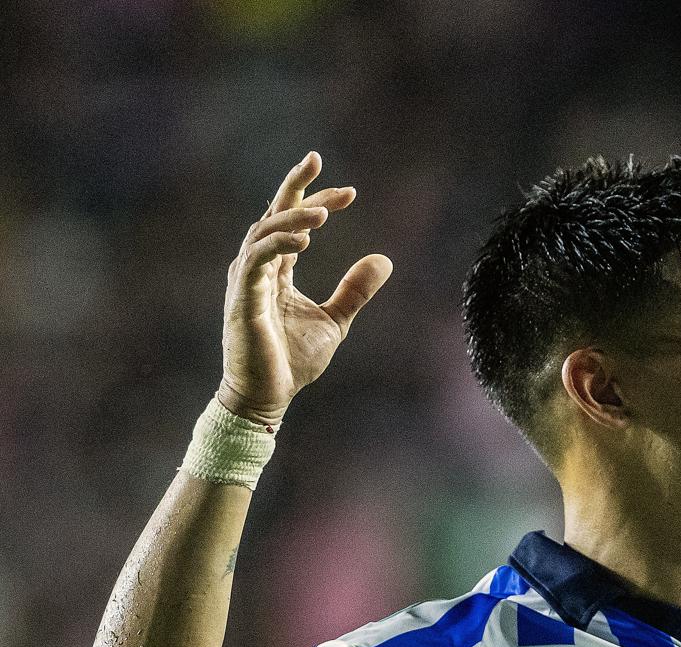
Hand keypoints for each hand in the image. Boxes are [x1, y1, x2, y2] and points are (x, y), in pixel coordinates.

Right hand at [218, 152, 392, 427]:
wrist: (269, 396)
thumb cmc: (293, 361)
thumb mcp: (336, 321)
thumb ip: (355, 290)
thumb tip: (384, 259)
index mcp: (276, 270)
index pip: (293, 223)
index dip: (316, 201)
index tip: (350, 192)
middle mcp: (257, 269)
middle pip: (273, 215)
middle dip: (295, 188)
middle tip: (319, 163)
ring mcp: (246, 282)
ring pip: (263, 233)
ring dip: (292, 218)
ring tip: (324, 213)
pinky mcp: (242, 299)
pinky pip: (256, 262)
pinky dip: (278, 247)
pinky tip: (303, 241)